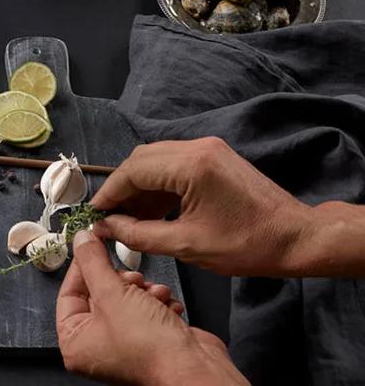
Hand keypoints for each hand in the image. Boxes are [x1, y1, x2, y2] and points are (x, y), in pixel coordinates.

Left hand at [57, 231, 246, 384]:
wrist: (194, 368)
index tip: (91, 245)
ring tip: (152, 293)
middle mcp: (98, 346)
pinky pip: (146, 310)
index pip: (68, 293)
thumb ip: (92, 261)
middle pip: (99, 294)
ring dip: (142, 290)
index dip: (81, 267)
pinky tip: (165, 305)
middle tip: (130, 277)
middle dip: (120, 280)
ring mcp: (125, 343)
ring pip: (125, 298)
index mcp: (77, 342)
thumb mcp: (112, 292)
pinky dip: (156, 303)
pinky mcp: (149, 340)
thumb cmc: (151, 348)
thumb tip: (81, 241)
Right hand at [91, 137, 311, 275]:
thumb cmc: (247, 245)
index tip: (94, 212)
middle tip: (109, 215)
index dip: (110, 191)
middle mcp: (196, 146)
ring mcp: (207, 148)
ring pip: (156, 159)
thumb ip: (140, 235)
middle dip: (122, 187)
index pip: (133, 170)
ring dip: (140, 185)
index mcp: (191, 165)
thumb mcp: (188, 245)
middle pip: (142, 159)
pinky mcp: (214, 156)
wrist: (297, 238)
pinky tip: (153, 210)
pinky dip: (159, 184)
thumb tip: (107, 228)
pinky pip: (174, 164)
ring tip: (129, 217)